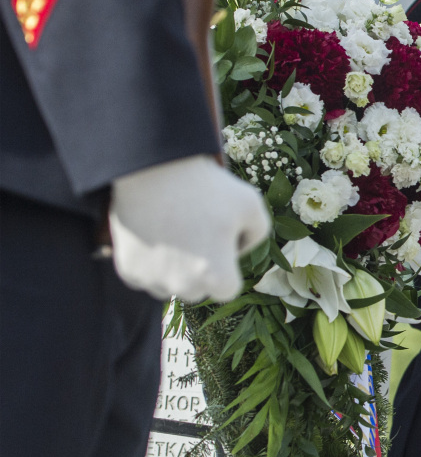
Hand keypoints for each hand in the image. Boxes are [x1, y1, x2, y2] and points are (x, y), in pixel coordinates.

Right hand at [109, 155, 270, 301]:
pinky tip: (155, 233)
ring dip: (176, 269)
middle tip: (196, 230)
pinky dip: (151, 261)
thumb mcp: (252, 205)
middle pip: (198, 288)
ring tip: (176, 230)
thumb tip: (237, 253)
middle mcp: (183, 287)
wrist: (152, 168)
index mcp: (216, 278)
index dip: (227, 259)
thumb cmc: (206, 187)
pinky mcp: (127, 271)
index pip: (228, 287)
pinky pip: (146, 276)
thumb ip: (257, 235)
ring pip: (171, 285)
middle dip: (201, 268)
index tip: (219, 234)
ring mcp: (152, 281)